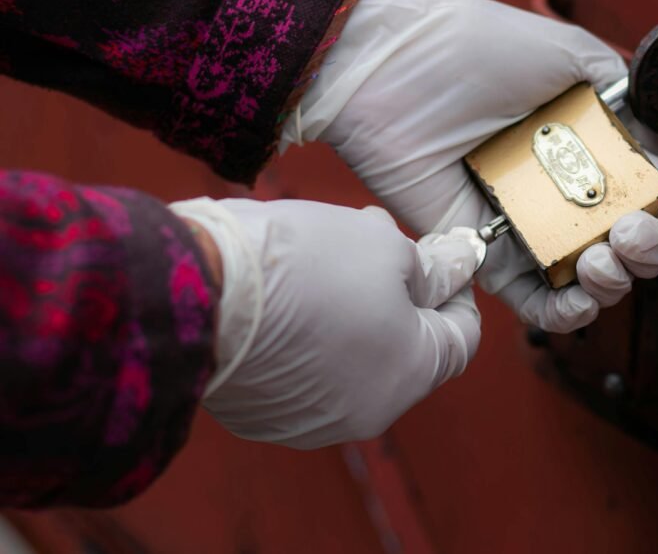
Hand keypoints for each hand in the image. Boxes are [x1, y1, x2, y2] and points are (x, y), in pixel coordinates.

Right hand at [170, 197, 479, 448]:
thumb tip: (460, 267)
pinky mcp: (263, 414)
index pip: (461, 336)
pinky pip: (306, 371)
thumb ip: (431, 268)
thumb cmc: (303, 265)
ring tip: (324, 256)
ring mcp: (311, 420)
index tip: (441, 254)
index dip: (456, 289)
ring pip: (355, 357)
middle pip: (406, 347)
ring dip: (355, 309)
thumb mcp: (383, 249)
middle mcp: (368, 411)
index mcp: (411, 374)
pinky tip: (287, 293)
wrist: (195, 291)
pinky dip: (310, 334)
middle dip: (399, 290)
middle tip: (375, 239)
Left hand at [282, 0, 657, 332]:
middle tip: (632, 229)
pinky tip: (580, 296)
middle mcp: (564, 192)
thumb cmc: (479, 48)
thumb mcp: (570, 54)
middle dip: (651, 250)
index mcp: (590, 148)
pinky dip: (567, 314)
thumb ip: (625, 96)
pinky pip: (535, 303)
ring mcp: (528, 227)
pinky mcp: (487, 255)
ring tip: (604, 253)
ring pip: (590, 280)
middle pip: (630, 245)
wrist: (397, 65)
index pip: (652, 195)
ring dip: (617, 281)